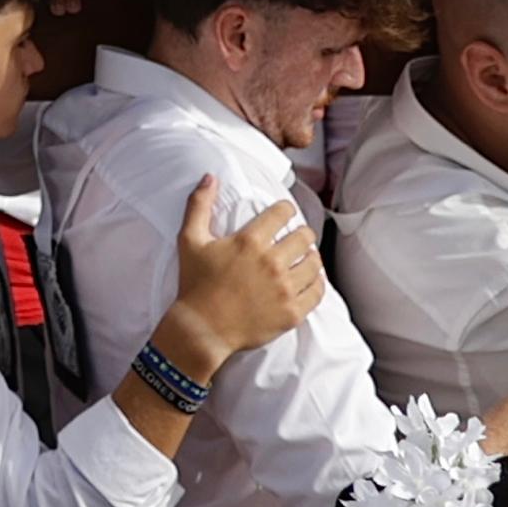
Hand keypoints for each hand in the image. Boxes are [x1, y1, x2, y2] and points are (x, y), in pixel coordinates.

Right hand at [160, 174, 326, 374]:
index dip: (286, 209)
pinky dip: (317, 284)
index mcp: (249, 241)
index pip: (282, 213)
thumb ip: (199, 205)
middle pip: (304, 237)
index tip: (285, 213)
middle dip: (302, 233)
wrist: (202, 330)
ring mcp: (284, 289)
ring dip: (311, 258)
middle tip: (297, 238)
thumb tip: (210, 177)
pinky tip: (310, 280)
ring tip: (305, 258)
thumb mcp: (190, 240)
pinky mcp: (292, 312)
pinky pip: (317, 292)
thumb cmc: (195, 284)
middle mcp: (271, 262)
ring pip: (314, 264)